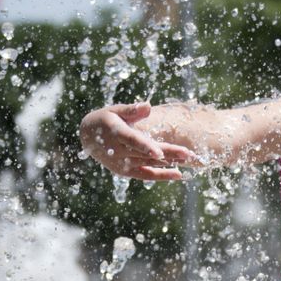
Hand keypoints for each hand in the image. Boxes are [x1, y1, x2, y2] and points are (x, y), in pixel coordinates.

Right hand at [79, 102, 195, 180]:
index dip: (146, 147)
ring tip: (191, 159)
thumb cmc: (106, 119)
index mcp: (116, 133)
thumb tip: (147, 106)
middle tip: (190, 153)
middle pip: (147, 154)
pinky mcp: (127, 172)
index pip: (132, 141)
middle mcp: (119, 152)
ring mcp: (122, 164)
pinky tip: (180, 174)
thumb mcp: (114, 110)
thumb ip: (131, 110)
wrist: (89, 137)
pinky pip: (147, 175)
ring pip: (149, 165)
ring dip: (171, 163)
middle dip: (169, 154)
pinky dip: (162, 175)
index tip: (160, 153)